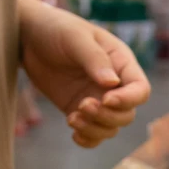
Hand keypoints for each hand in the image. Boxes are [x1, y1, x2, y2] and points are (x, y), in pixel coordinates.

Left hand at [18, 0, 151, 147]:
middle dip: (107, 116)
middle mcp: (114, 84)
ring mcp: (97, 99)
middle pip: (127, 114)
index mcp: (121, 63)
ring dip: (94, 129)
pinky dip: (87, 139)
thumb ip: (95, 59)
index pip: (140, 90)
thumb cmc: (56, 29)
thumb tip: (112, 84)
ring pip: (111, 127)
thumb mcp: (76, 38)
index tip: (105, 99)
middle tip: (82, 105)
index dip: (128, 100)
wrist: (28, 37)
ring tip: (72, 118)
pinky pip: (93, 134)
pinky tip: (73, 133)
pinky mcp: (79, 110)